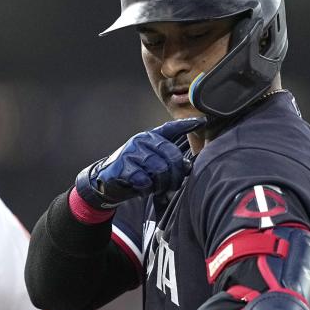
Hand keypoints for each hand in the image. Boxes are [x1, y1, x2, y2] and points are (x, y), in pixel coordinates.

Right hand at [75, 117, 205, 209]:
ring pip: (159, 169)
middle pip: (171, 157)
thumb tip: (188, 166)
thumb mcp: (152, 161)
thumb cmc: (135, 171)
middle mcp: (141, 140)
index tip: (203, 121)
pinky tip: (142, 189)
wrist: (106, 181)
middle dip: (175, 176)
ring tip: (155, 188)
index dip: (187, 124)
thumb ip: (169, 160)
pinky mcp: (121, 167)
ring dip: (161, 184)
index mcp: (150, 137)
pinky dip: (146, 189)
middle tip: (171, 187)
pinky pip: (144, 180)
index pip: (171, 129)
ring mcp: (130, 152)